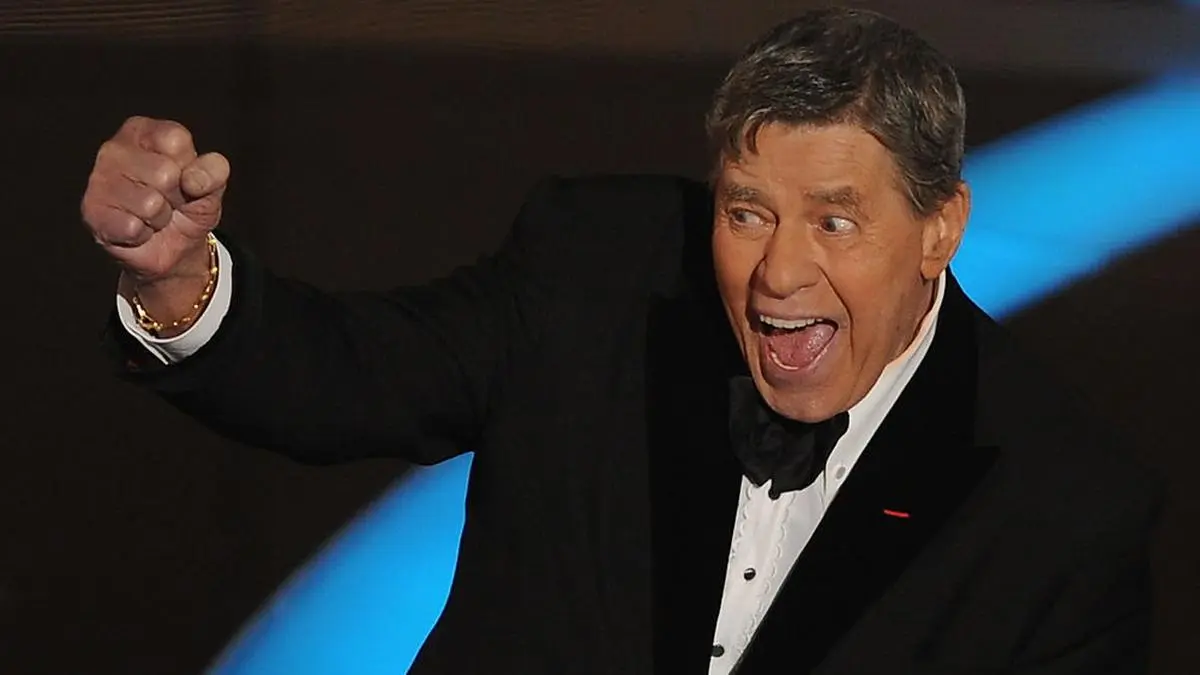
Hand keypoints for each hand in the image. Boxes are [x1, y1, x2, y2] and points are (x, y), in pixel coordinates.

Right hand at [82, 116, 229, 282]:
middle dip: (176, 196)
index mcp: (143, 131)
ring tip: (153, 214)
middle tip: (169, 200)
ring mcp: (98, 179)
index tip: (185, 178)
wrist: (174, 246)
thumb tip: (192, 179)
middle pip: (164, 174)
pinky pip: (132, 227)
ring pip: (149, 204)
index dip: (191, 167)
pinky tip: (138, 228)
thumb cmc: (188, 204)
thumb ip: (214, 171)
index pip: (176, 141)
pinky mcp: (91, 211)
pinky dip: (143, 234)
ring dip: (159, 217)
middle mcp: (114, 148)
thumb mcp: (212, 184)